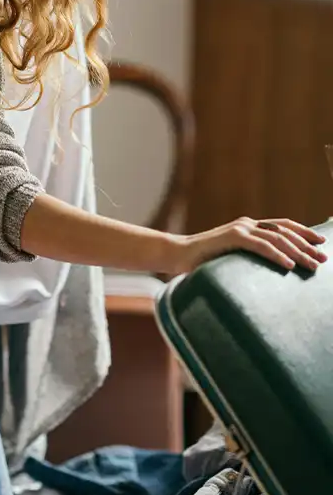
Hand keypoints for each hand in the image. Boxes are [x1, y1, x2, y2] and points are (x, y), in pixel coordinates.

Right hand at [177, 217, 327, 274]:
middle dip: (307, 245)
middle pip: (284, 232)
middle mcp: (246, 224)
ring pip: (277, 238)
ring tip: (312, 264)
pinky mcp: (231, 237)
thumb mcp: (231, 257)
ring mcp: (239, 229)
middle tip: (323, 258)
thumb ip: (248, 257)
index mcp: (248, 227)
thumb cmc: (202, 260)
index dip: (304, 232)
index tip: (321, 242)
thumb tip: (267, 270)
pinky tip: (289, 264)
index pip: (283, 226)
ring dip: (297, 252)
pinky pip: (260, 245)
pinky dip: (276, 254)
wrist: (177, 255)